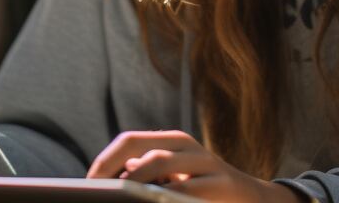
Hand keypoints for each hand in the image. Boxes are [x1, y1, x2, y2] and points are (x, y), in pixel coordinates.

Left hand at [86, 130, 298, 202]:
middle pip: (138, 147)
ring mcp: (204, 162)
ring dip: (133, 181)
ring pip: (159, 162)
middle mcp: (186, 145)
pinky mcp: (220, 183)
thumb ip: (147, 176)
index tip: (88, 183)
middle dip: (110, 168)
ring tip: (118, 195)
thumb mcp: (174, 178)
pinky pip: (186, 190)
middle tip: (96, 189)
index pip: (128, 141)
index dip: (104, 161)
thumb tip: (111, 182)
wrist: (251, 199)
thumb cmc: (202, 190)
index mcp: (171, 141)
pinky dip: (165, 197)